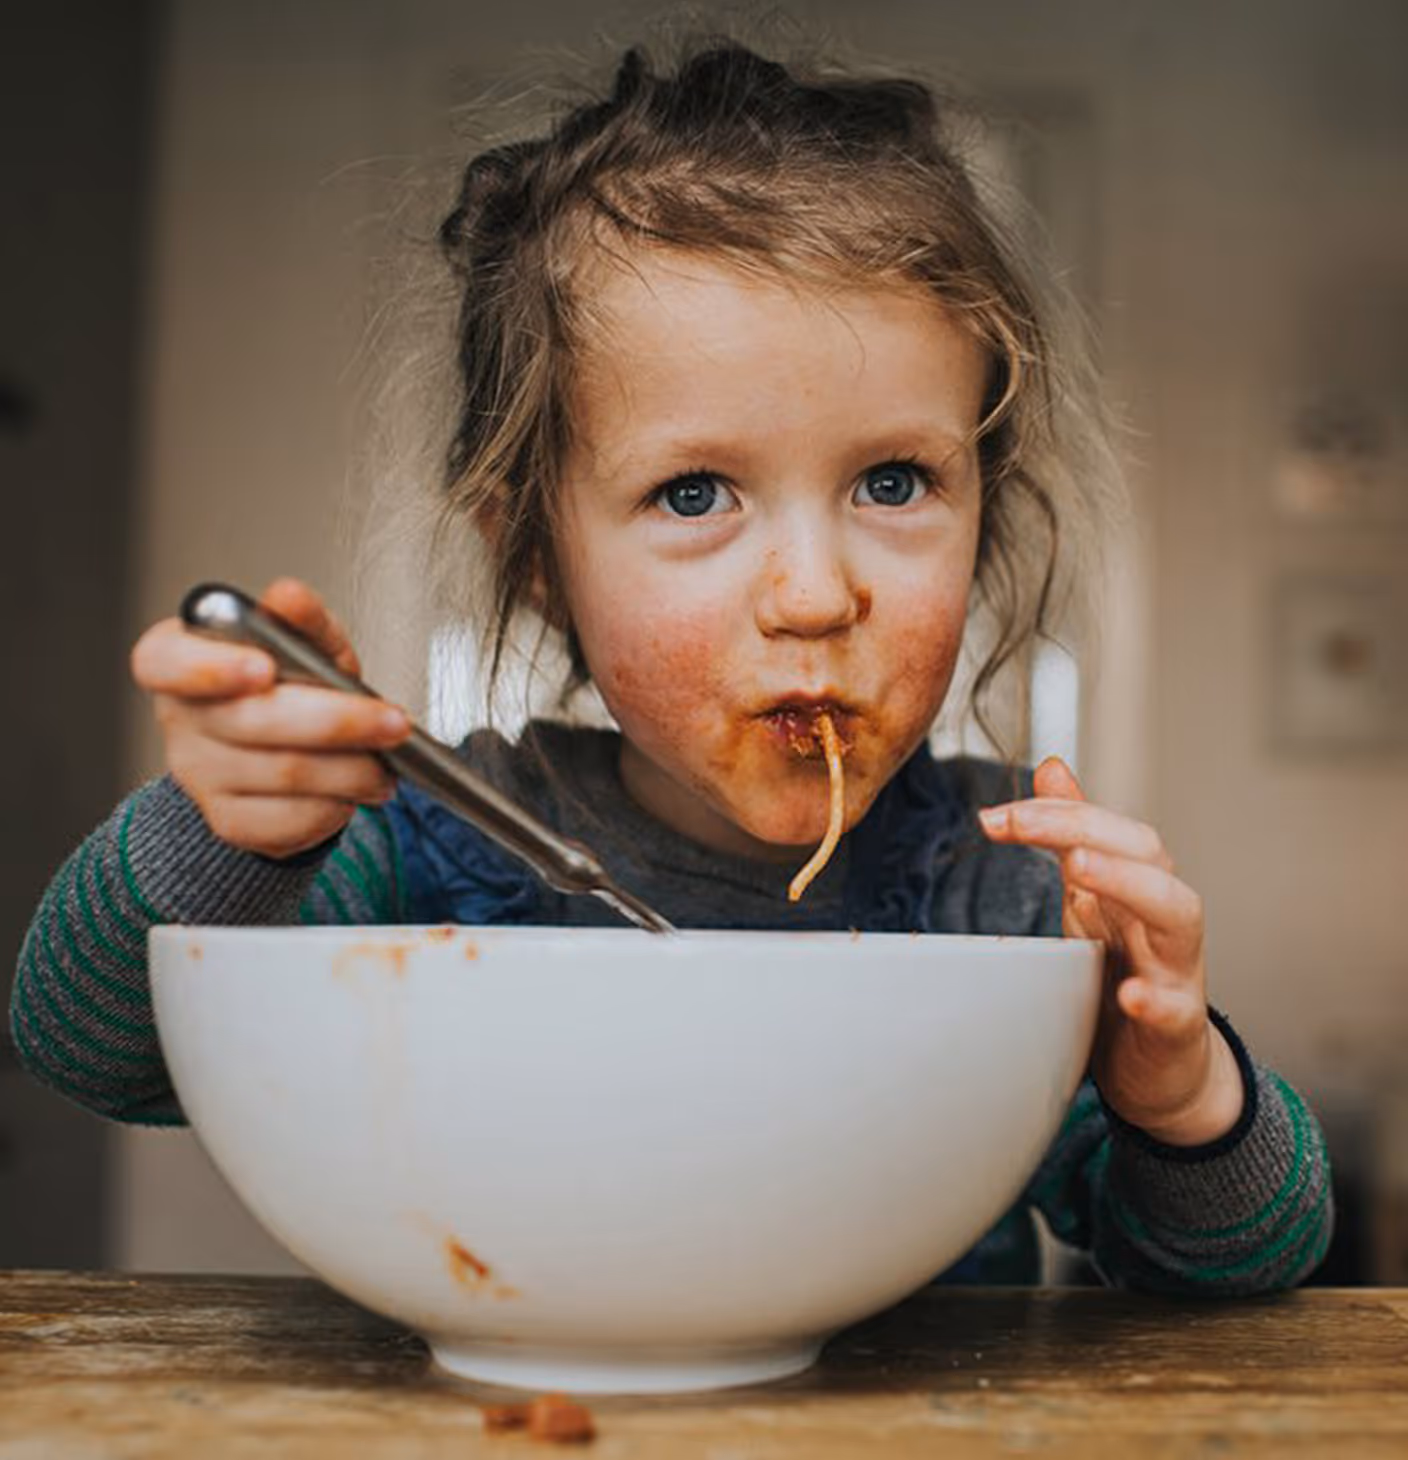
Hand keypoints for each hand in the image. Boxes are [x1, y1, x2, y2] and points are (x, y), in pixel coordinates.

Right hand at [130, 578, 410, 858]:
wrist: (295, 745)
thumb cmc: (293, 682)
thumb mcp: (305, 640)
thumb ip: (302, 618)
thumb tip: (289, 597)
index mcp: (179, 657)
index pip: (165, 663)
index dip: (211, 668)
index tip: (263, 668)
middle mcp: (181, 717)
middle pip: (253, 722)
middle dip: (338, 722)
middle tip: (392, 722)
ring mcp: (198, 773)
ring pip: (283, 773)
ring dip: (351, 769)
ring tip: (387, 760)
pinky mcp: (228, 820)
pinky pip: (287, 819)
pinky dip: (334, 806)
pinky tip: (354, 789)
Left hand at [978, 756, 1242, 1146]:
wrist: (1162, 1070)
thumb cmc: (1124, 973)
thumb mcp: (1091, 897)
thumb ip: (1074, 835)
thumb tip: (1052, 766)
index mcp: (1134, 886)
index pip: (1106, 829)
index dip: (1055, 813)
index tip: (995, 816)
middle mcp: (1161, 918)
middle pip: (1146, 854)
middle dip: (1085, 828)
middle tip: (1023, 821)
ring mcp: (1175, 970)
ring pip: (1177, 915)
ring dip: (1130, 886)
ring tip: (1080, 870)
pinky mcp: (1177, 1026)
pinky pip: (1175, 1008)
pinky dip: (1154, 998)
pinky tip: (1128, 993)